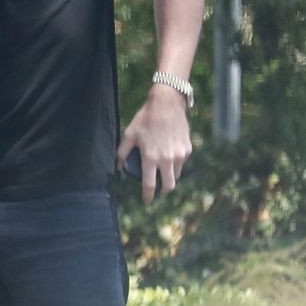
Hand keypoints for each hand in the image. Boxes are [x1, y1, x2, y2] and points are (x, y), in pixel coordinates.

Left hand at [116, 87, 191, 202]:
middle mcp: (167, 159)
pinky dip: (175, 165)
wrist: (167, 104)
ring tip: (162, 173)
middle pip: (168, 186)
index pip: (149, 185)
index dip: (147, 196)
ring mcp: (180, 154)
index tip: (145, 201)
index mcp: (151, 158)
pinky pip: (182, 163)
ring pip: (176, 175)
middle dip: (162, 191)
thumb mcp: (129, 135)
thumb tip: (118, 169)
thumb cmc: (145, 119)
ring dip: (169, 178)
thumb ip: (122, 153)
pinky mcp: (187, 149)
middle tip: (156, 190)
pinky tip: (169, 157)